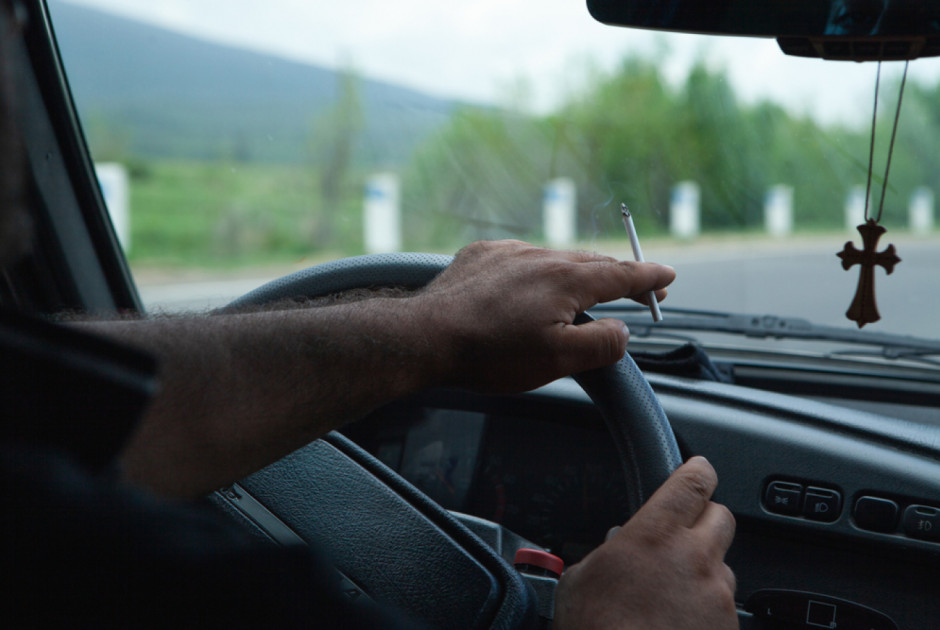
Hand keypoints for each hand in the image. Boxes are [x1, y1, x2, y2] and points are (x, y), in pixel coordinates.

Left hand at [417, 240, 674, 392]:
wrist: (426, 336)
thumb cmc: (491, 353)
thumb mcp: (558, 360)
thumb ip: (602, 344)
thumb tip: (623, 330)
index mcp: (567, 280)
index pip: (620, 275)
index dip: (648, 278)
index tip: (667, 277)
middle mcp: (541, 257)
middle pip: (591, 263)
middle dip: (617, 275)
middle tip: (636, 287)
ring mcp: (508, 253)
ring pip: (555, 259)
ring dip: (575, 273)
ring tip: (583, 290)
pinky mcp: (480, 257)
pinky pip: (520, 259)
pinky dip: (536, 270)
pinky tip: (529, 287)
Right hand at [553, 456, 736, 629]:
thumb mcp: (581, 579)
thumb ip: (608, 551)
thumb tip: (616, 549)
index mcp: (655, 535)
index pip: (693, 482)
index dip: (698, 472)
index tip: (697, 471)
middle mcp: (696, 559)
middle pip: (722, 517)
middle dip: (706, 520)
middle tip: (684, 534)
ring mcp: (717, 597)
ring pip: (724, 567)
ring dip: (705, 572)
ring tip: (674, 596)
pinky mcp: (728, 629)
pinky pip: (725, 609)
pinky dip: (706, 611)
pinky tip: (678, 625)